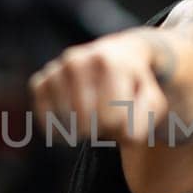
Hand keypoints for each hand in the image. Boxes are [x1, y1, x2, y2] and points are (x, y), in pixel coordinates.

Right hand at [29, 30, 170, 143]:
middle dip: (100, 130)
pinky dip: (58, 129)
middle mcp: (76, 60)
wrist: (119, 56)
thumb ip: (142, 122)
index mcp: (107, 62)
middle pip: (84, 123)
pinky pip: (45, 119)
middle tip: (108, 118)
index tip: (126, 114)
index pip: (110, 119)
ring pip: (64, 124)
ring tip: (94, 116)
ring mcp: (56, 69)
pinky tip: (74, 122)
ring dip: (81, 130)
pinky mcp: (40, 81)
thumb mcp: (151, 103)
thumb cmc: (136, 86)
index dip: (121, 127)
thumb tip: (123, 136)